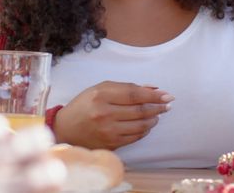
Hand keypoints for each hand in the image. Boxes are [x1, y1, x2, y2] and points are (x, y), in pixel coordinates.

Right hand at [53, 81, 172, 149]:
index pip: (135, 94)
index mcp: (101, 95)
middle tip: (167, 105)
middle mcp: (104, 113)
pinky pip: (134, 137)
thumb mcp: (101, 89)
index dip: (154, 95)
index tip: (167, 95)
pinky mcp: (109, 144)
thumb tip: (153, 89)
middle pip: (140, 110)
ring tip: (157, 115)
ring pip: (140, 125)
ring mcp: (107, 130)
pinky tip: (147, 125)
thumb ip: (126, 88)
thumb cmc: (84, 105)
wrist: (66, 128)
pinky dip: (144, 131)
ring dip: (153, 119)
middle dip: (158, 107)